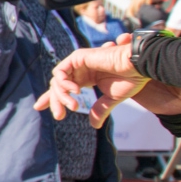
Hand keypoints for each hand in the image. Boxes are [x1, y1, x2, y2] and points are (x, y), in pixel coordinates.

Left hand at [35, 35, 180, 126]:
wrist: (138, 67)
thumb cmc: (129, 79)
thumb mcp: (111, 98)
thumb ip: (100, 110)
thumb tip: (94, 125)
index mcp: (85, 78)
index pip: (62, 88)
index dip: (51, 98)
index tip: (42, 109)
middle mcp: (79, 70)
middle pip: (57, 86)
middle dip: (55, 101)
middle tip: (59, 116)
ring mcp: (78, 63)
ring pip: (57, 80)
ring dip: (62, 95)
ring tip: (74, 106)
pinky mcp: (78, 57)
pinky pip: (61, 71)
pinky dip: (64, 83)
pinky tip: (75, 92)